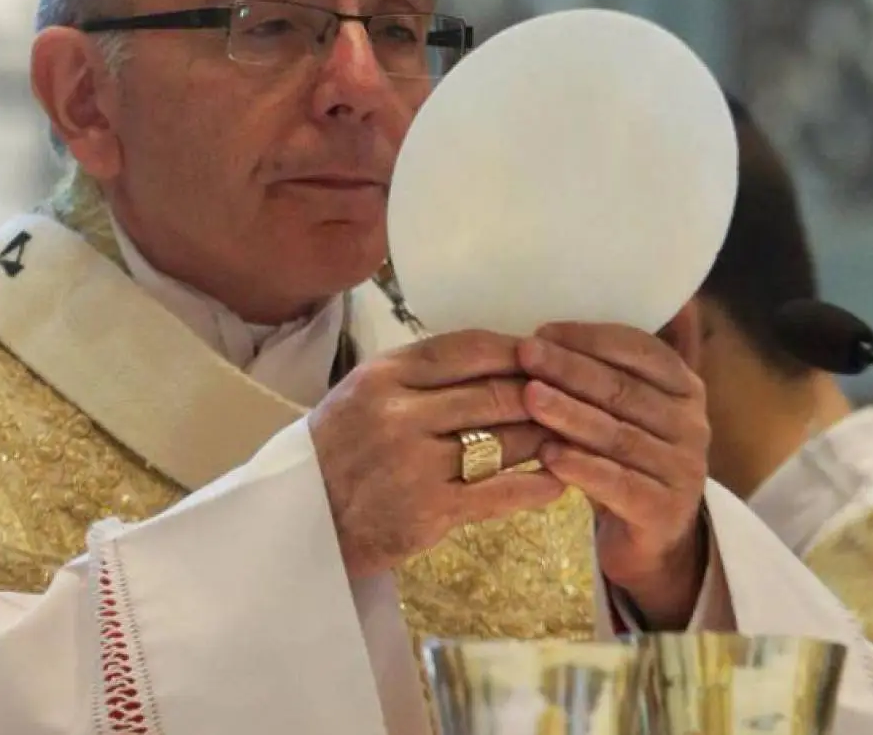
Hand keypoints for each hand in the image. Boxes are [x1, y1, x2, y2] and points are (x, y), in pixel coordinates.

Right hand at [310, 331, 564, 578]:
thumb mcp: (365, 393)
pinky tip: (559, 481)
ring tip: (571, 435)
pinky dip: (536, 486)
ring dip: (546, 437)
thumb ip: (423, 373)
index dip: (517, 350)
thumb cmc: (338, 451)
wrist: (299, 523)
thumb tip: (500, 355)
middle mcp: (399, 414)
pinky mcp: (429, 512)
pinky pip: (501, 493)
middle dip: (543, 394)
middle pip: (496, 393)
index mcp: (384, 376)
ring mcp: (415, 464)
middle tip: (573, 396)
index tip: (546, 354)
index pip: (469, 348)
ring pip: (505, 441)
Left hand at [518, 322, 710, 627]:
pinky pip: (618, 483)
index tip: (543, 331)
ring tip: (529, 397)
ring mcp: (683, 469)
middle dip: (570, 369)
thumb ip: (612, 367)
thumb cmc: (629, 461)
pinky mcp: (665, 511)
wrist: (653, 540)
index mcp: (686, 388)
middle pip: (624, 390)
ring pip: (618, 435)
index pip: (641, 351)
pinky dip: (582, 467)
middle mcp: (692, 425)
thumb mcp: (630, 411)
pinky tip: (548, 456)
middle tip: (526, 354)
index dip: (591, 338)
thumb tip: (566, 320)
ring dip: (570, 413)